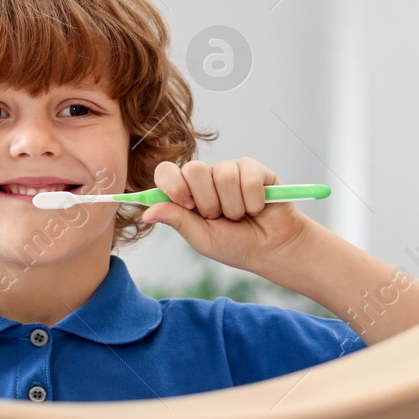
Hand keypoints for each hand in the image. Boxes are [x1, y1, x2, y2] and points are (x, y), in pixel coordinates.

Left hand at [138, 158, 312, 274]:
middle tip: (219, 217)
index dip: (174, 185)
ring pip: (223, 175)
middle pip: (194, 169)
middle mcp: (207, 177)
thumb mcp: (201, 238)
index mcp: (188, 192)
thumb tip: (146, 213)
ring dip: (234, 206)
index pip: (167, 171)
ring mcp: (231, 170)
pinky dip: (254, 201)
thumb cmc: (236, 245)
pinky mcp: (255, 169)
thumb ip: (177, 220)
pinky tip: (258, 208)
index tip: (187, 205)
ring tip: (241, 216)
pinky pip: (248, 177)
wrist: (272, 249)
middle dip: (208, 201)